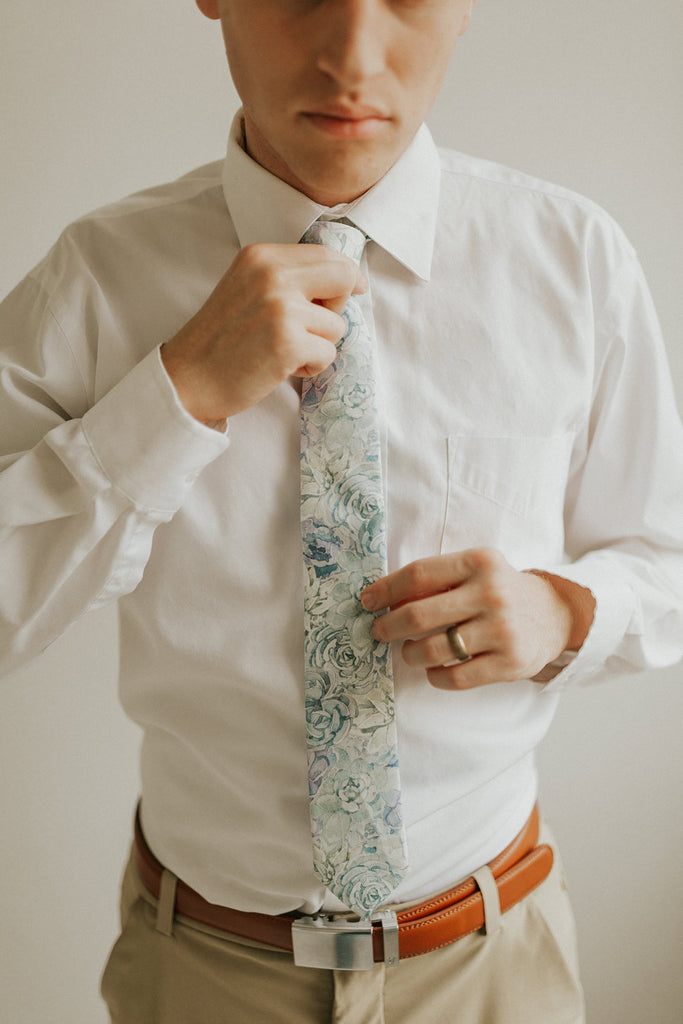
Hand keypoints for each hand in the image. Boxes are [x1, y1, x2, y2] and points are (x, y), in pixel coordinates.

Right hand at [161, 243, 366, 424]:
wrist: (188, 377)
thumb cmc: (221, 339)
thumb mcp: (247, 287)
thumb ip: (286, 277)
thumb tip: (344, 279)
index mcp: (262, 256)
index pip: (326, 254)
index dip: (345, 276)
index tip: (353, 288)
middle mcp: (272, 275)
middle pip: (343, 278)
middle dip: (339, 305)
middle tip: (314, 326)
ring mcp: (282, 308)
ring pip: (337, 325)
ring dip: (317, 344)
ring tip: (283, 351)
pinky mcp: (288, 343)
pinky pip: (328, 353)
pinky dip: (311, 366)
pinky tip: (282, 367)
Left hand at [361, 548, 594, 689]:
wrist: (555, 614)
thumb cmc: (499, 590)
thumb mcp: (475, 570)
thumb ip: (437, 579)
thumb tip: (383, 599)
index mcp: (479, 561)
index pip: (418, 574)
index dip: (385, 589)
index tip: (367, 600)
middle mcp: (492, 592)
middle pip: (418, 614)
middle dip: (388, 626)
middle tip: (378, 632)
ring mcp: (502, 629)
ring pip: (433, 650)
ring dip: (410, 654)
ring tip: (410, 652)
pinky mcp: (511, 663)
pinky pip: (456, 678)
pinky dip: (435, 676)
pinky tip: (434, 670)